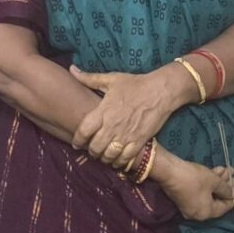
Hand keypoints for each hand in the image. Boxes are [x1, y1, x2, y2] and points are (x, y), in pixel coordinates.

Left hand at [73, 66, 195, 168]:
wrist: (161, 90)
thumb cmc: (136, 84)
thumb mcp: (111, 79)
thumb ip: (89, 78)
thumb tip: (72, 70)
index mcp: (103, 111)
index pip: (84, 131)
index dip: (77, 140)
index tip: (76, 143)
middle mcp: (113, 126)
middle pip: (95, 147)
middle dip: (91, 151)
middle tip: (91, 150)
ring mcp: (126, 135)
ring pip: (109, 155)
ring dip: (104, 158)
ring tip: (104, 156)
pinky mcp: (139, 141)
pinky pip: (126, 158)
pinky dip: (119, 162)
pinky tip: (117, 160)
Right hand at [153, 151, 233, 223]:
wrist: (169, 171)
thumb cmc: (194, 178)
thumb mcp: (214, 182)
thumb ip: (226, 190)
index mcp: (205, 213)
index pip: (223, 208)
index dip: (233, 199)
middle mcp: (197, 212)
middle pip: (215, 200)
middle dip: (225, 187)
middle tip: (233, 178)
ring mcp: (189, 205)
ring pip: (208, 194)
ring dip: (217, 182)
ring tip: (226, 170)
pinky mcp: (183, 196)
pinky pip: (199, 192)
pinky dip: (208, 183)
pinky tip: (216, 171)